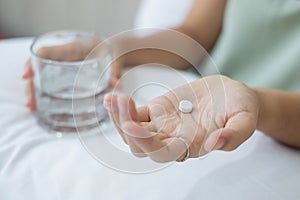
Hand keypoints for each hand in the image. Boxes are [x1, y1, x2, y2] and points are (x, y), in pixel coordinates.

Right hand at [22, 40, 122, 110]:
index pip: (47, 52)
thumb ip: (114, 71)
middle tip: (30, 103)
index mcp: (74, 49)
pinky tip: (42, 106)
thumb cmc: (113, 51)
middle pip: (40, 69)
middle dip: (33, 84)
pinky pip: (52, 82)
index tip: (28, 76)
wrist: (117, 50)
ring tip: (32, 107)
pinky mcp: (69, 76)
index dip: (34, 62)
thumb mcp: (113, 59)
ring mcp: (65, 66)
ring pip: (43, 77)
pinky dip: (45, 93)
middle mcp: (65, 57)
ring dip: (36, 91)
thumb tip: (116, 84)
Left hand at [103, 75, 259, 162]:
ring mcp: (162, 125)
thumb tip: (215, 144)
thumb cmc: (240, 108)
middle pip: (141, 146)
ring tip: (115, 99)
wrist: (231, 95)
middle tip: (122, 103)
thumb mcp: (245, 119)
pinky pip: (134, 114)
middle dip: (127, 128)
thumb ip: (235, 134)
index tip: (134, 125)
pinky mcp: (156, 111)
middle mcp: (172, 140)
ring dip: (120, 119)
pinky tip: (112, 97)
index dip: (146, 143)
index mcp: (191, 145)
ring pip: (133, 133)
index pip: (162, 153)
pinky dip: (121, 109)